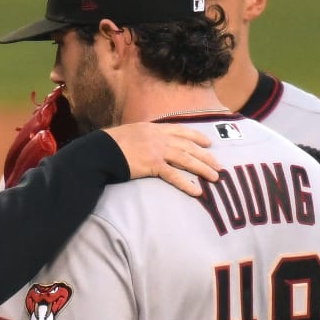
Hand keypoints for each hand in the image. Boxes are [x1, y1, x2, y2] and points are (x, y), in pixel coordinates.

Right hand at [102, 121, 220, 195]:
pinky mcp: (153, 165)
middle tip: (219, 164)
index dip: (197, 137)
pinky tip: (197, 191)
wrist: (100, 151)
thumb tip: (147, 144)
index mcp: (153, 128)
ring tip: (215, 177)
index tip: (208, 143)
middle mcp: (158, 137)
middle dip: (206, 155)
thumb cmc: (109, 144)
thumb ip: (142, 137)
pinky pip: (174, 175)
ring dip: (203, 169)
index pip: (180, 131)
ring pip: (186, 159)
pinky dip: (187, 184)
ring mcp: (157, 150)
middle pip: (188, 146)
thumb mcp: (129, 133)